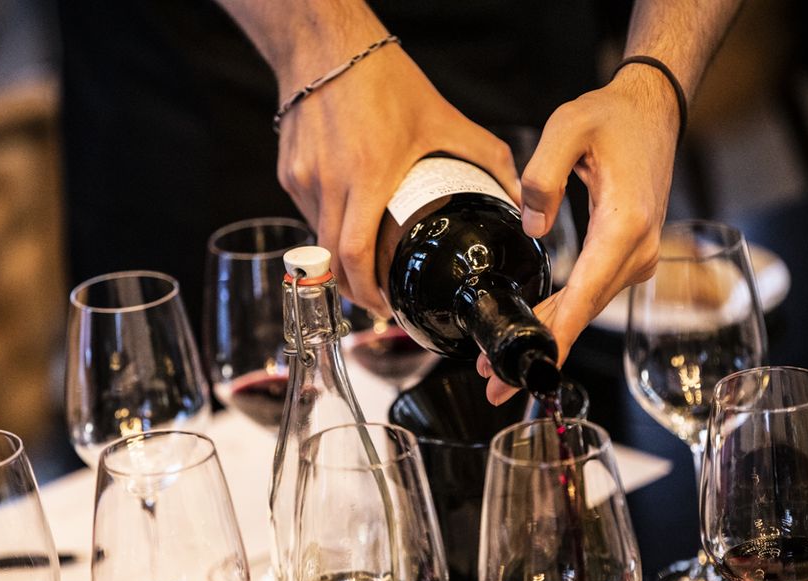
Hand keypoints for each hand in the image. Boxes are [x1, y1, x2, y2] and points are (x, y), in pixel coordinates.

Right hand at [275, 44, 519, 316]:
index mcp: (368, 175)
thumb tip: (518, 195)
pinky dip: (328, 226)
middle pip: (332, 261)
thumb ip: (487, 156)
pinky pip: (308, 214)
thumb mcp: (443, 118)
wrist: (326, 46)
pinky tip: (347, 219)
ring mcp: (303, 178)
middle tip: (378, 301)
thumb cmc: (385, 81)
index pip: (356, 254)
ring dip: (341, 260)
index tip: (386, 307)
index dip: (368, 291)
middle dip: (353, 290)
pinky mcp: (289, 172)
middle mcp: (330, 182)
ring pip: (318, 240)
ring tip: (365, 266)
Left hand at [478, 65, 678, 404]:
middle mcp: (636, 250)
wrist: (652, 111)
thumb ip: (542, 176)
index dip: (554, 335)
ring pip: (587, 310)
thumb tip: (531, 228)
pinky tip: (534, 332)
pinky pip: (591, 295)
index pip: (585, 294)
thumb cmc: (612, 118)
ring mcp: (635, 257)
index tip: (526, 368)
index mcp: (625, 225)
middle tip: (493, 386)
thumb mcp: (568, 128)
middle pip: (584, 314)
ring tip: (500, 368)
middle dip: (539, 352)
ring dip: (547, 338)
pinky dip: (562, 317)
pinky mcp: (626, 256)